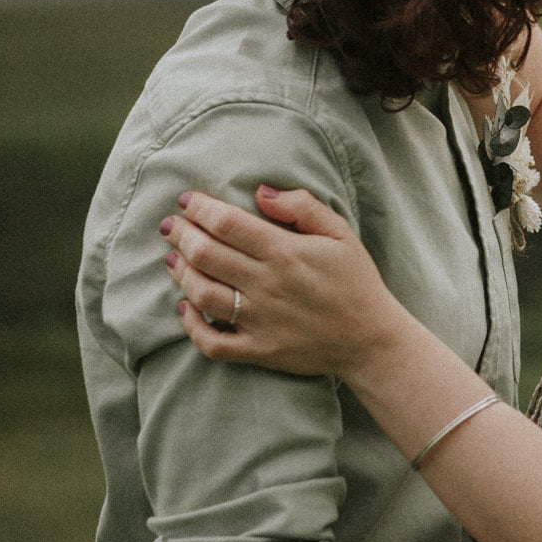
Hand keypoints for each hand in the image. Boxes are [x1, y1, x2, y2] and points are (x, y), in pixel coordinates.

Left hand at [162, 186, 414, 379]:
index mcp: (286, 252)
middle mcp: (267, 285)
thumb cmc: (356, 281)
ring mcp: (260, 320)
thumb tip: (261, 192)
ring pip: (201, 294)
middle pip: (205, 254)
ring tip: (173, 258)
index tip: (188, 201)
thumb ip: (303, 207)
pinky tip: (185, 307)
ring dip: (180, 272)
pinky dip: (190, 325)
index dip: (200, 208)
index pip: (226, 223)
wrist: (371, 340)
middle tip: (170, 226)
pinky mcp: (258, 350)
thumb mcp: (340, 233)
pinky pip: (211, 342)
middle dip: (181, 235)